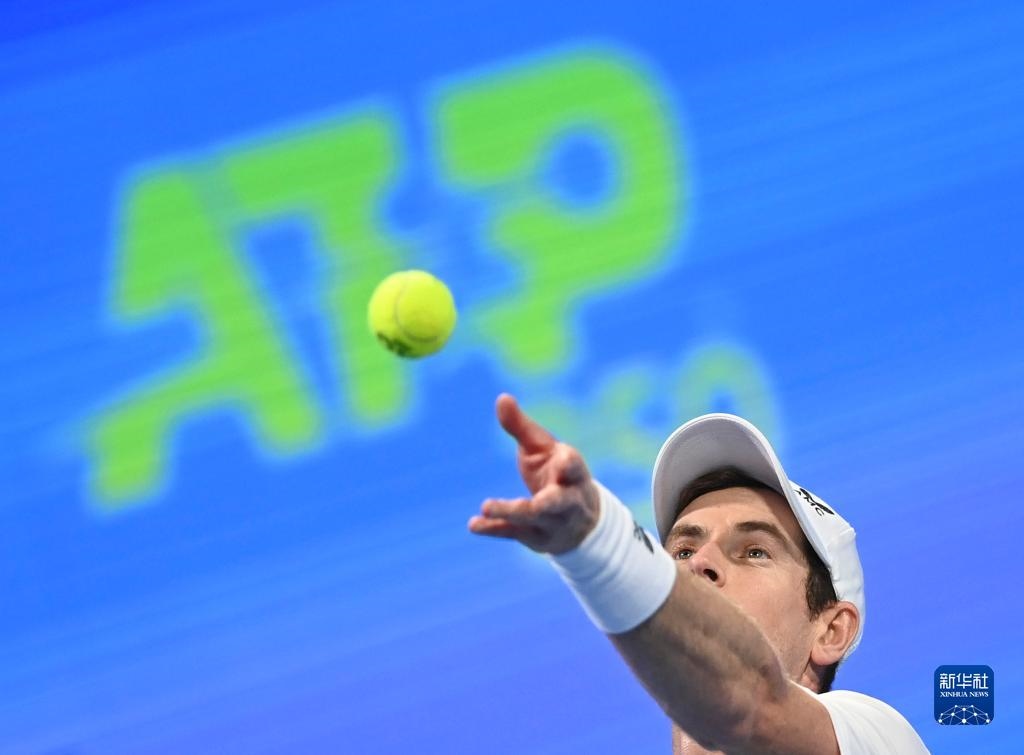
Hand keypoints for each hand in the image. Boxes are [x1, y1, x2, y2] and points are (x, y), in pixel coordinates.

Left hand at [468, 393, 599, 553]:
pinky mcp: (535, 538)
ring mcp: (552, 522)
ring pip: (533, 519)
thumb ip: (522, 427)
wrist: (581, 522)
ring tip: (486, 505)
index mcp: (573, 473)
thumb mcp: (543, 448)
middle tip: (538, 502)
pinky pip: (513, 533)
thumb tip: (501, 397)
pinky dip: (493, 529)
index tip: (563, 456)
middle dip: (550, 502)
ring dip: (511, 512)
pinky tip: (473, 525)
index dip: (569, 463)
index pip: (574, 468)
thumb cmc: (556, 473)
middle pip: (559, 502)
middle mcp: (567, 500)